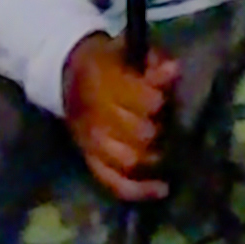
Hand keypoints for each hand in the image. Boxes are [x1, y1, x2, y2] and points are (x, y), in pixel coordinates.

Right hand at [61, 31, 180, 201]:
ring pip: (128, 160)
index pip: (141, 102)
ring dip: (153, 156)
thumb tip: (174, 70)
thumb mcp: (130, 53)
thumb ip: (154, 65)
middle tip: (162, 122)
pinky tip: (163, 188)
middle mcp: (95, 117)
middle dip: (157, 130)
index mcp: (103, 83)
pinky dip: (139, 190)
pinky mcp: (91, 161)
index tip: (162, 99)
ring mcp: (91, 143)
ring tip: (164, 148)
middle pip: (139, 135)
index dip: (157, 103)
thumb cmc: (110, 63)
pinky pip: (115, 183)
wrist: (70, 76)